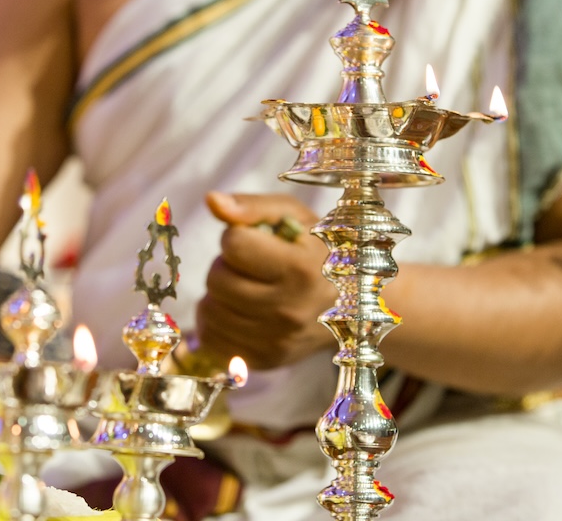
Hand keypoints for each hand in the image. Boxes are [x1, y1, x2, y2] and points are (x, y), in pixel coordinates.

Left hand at [195, 192, 335, 370]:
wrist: (351, 305)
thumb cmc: (316, 251)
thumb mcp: (294, 216)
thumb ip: (252, 206)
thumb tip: (211, 201)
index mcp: (300, 270)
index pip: (233, 244)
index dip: (239, 237)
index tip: (259, 242)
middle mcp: (289, 311)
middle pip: (217, 279)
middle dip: (227, 267)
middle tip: (252, 267)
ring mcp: (276, 341)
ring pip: (209, 310)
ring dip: (220, 295)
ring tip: (248, 288)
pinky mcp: (263, 361)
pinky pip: (211, 338)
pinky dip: (217, 322)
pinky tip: (240, 312)